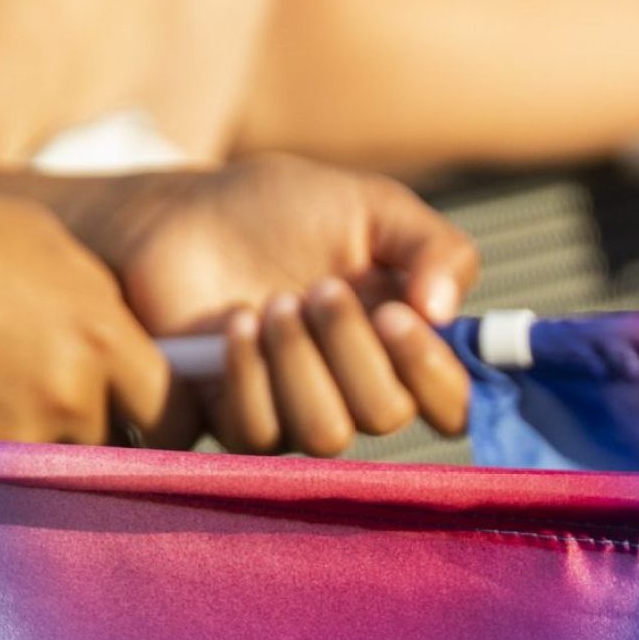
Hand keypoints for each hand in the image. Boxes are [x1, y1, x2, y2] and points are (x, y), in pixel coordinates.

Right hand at [0, 185, 177, 444]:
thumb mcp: (50, 247)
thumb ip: (107, 302)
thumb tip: (148, 339)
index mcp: (101, 330)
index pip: (178, 409)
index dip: (174, 424)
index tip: (159, 425)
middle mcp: (72, 386)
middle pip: (130, 449)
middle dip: (123, 448)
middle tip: (99, 434)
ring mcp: (22, 424)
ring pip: (72, 470)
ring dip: (59, 455)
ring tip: (23, 417)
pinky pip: (15, 479)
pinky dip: (9, 467)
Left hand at [57, 155, 480, 455]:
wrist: (184, 213)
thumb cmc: (284, 209)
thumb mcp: (376, 206)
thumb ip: (438, 248)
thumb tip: (444, 313)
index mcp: (406, 349)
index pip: (454, 406)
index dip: (435, 375)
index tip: (398, 314)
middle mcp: (361, 391)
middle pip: (386, 414)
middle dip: (351, 345)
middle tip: (321, 288)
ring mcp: (301, 412)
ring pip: (326, 433)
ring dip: (300, 360)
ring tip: (273, 302)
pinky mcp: (240, 421)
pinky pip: (260, 430)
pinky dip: (249, 370)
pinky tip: (237, 323)